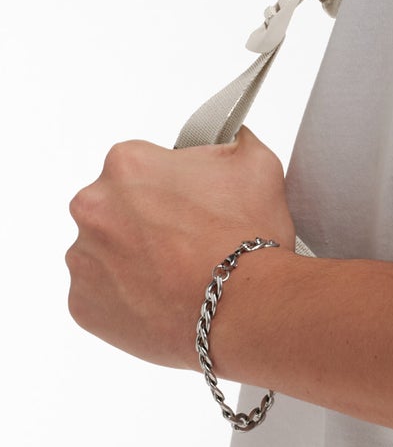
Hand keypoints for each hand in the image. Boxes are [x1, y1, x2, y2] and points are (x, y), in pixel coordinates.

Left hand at [65, 126, 297, 371]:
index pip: (143, 166)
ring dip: (136, 259)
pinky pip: (101, 295)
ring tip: (180, 273)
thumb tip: (233, 139)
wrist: (244, 307)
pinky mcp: (82, 303)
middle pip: (117, 208)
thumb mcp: (258, 166)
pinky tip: (165, 297)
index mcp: (127, 164)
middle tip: (191, 241)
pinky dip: (128, 297)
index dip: (175, 186)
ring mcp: (83, 258)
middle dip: (149, 222)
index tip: (194, 206)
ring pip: (106, 252)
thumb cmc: (247, 240)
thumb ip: (234, 143)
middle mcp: (93, 206)